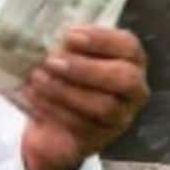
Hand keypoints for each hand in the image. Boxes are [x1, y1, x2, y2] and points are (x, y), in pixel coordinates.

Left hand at [19, 25, 148, 169]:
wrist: (54, 126)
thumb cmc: (68, 80)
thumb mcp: (72, 57)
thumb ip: (68, 45)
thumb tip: (46, 31)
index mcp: (132, 61)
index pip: (128, 46)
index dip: (101, 40)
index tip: (69, 36)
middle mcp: (134, 90)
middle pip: (124, 78)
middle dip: (86, 68)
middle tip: (52, 61)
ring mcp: (121, 118)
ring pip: (103, 105)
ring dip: (66, 90)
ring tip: (37, 78)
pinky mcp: (100, 139)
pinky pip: (82, 126)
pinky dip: (55, 109)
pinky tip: (35, 97)